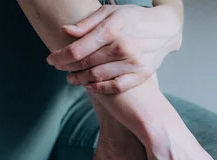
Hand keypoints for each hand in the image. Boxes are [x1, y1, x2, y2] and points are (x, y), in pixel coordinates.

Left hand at [46, 4, 181, 93]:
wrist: (164, 30)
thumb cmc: (134, 19)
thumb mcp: (110, 13)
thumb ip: (87, 24)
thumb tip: (66, 32)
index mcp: (111, 30)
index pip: (78, 48)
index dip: (61, 56)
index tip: (51, 60)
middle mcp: (121, 47)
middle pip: (86, 64)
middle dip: (68, 68)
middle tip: (59, 70)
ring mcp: (132, 63)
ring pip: (98, 77)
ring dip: (81, 80)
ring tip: (72, 79)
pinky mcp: (140, 75)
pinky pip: (115, 86)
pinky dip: (100, 88)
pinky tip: (90, 86)